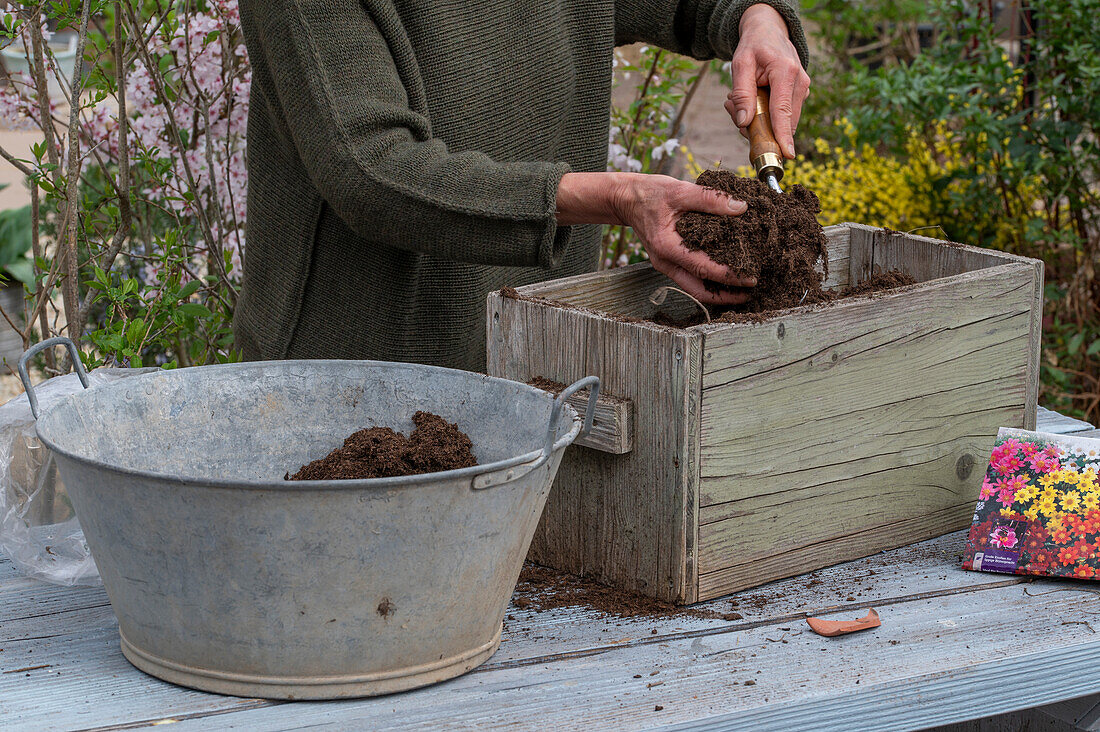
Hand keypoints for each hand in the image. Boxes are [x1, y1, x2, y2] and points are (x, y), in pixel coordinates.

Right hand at [556, 172, 755, 305]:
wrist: (626, 199)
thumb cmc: (650, 193)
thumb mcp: (680, 190)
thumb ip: (710, 199)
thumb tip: (740, 207)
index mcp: (667, 246)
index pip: (703, 269)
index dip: (729, 276)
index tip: (750, 278)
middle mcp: (664, 262)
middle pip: (698, 291)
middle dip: (726, 296)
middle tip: (750, 291)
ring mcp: (665, 265)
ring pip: (694, 289)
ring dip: (717, 293)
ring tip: (741, 290)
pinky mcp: (668, 262)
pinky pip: (690, 279)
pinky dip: (708, 282)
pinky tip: (725, 277)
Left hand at [724, 3, 810, 158]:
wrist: (769, 31)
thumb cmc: (754, 46)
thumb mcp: (740, 64)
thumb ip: (742, 94)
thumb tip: (743, 123)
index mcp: (786, 72)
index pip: (783, 111)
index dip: (784, 135)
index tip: (787, 154)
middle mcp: (800, 82)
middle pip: (782, 120)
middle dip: (758, 126)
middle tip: (732, 107)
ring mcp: (803, 88)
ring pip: (783, 120)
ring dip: (759, 119)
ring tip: (739, 99)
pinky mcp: (800, 94)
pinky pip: (783, 114)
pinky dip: (766, 114)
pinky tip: (753, 99)